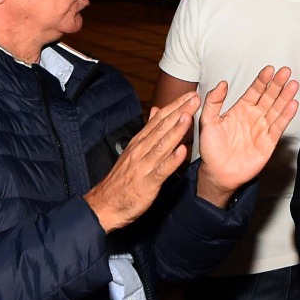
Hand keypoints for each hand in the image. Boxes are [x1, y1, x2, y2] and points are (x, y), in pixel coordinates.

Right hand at [84, 93, 199, 231]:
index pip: (159, 120)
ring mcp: (144, 165)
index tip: (189, 95)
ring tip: (188, 116)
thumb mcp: (134, 150)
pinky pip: (161, 170)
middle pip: (162, 128)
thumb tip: (157, 111)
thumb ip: (148, 131)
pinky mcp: (147, 182)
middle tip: (194, 98)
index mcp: (139, 142)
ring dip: (176, 130)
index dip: (175, 106)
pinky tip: (182, 152)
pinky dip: (172, 160)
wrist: (105, 204)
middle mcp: (141, 150)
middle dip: (179, 112)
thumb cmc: (122, 180)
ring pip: (162, 145)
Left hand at [195, 65, 298, 206]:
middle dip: (277, 84)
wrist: (217, 172)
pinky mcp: (268, 142)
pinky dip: (286, 116)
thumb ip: (213, 102)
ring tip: (293, 85)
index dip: (262, 80)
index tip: (269, 69)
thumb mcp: (207, 121)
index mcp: (241, 109)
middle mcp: (254, 117)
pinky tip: (292, 105)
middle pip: (269, 97)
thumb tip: (222, 83)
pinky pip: (279, 127)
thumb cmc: (211, 148)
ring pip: (277, 109)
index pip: (254, 91)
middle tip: (286, 71)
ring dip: (285, 97)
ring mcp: (262, 129)